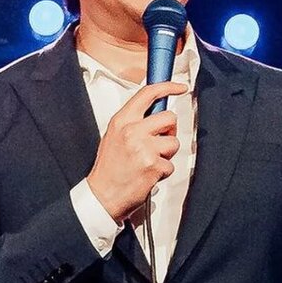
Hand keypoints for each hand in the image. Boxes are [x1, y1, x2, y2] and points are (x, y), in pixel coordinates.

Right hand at [87, 81, 188, 221]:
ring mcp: (144, 148)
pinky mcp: (153, 165)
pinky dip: (163, 172)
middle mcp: (132, 131)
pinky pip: (171, 165)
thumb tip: (156, 114)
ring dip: (167, 154)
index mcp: (121, 120)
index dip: (168, 87)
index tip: (179, 88)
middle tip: (160, 141)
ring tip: (150, 161)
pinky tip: (149, 174)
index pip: (148, 94)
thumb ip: (133, 122)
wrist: (102, 195)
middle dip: (170, 130)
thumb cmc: (109, 168)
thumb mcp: (114, 136)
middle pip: (169, 117)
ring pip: (174, 142)